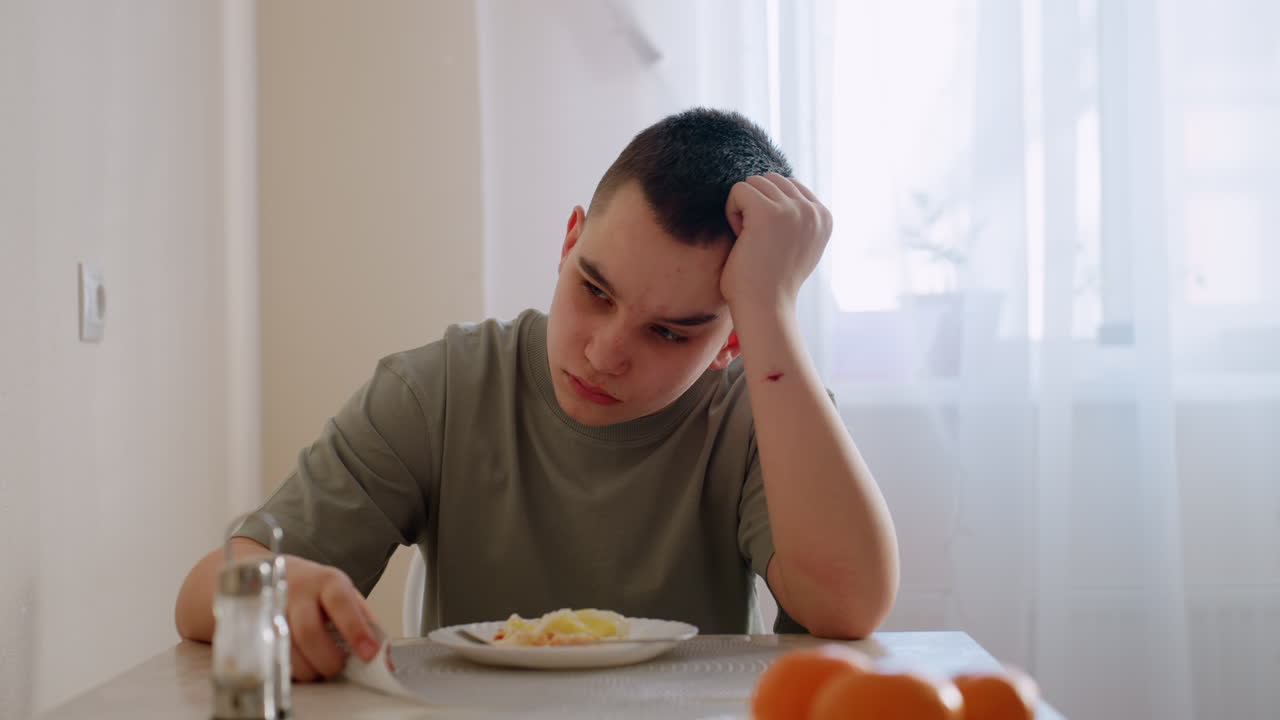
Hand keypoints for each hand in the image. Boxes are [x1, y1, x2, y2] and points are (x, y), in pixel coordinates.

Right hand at [272, 551, 387, 681]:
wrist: (275, 573)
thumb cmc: (316, 590)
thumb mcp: (344, 596)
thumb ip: (366, 624)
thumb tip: (385, 658)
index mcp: (328, 581)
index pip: (341, 603)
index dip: (356, 630)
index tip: (369, 653)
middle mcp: (298, 591)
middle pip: (309, 631)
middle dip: (327, 659)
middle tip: (337, 667)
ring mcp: (272, 607)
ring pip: (286, 648)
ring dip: (306, 668)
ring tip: (317, 668)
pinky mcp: (255, 624)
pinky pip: (268, 654)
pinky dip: (287, 667)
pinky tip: (297, 665)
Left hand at [720, 173, 831, 310]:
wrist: (765, 308)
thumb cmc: (771, 282)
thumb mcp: (798, 246)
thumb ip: (798, 220)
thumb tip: (783, 190)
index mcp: (824, 217)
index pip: (788, 185)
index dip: (769, 208)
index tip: (770, 240)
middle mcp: (813, 210)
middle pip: (770, 180)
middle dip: (756, 204)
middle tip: (755, 239)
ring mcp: (793, 210)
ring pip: (754, 183)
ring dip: (743, 208)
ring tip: (748, 239)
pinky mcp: (768, 212)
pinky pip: (738, 190)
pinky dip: (731, 212)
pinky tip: (739, 237)